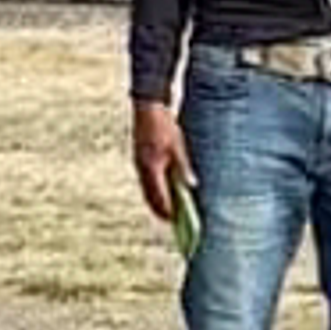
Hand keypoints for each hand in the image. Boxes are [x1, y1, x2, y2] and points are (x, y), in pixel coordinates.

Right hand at [130, 95, 188, 232]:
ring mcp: (139, 164)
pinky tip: (162, 191)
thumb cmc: (164, 126)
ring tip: (168, 211)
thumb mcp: (177, 146)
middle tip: (172, 221)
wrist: (147, 108)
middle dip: (160, 210)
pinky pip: (145, 181)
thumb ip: (183, 167)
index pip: (159, 197)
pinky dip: (153, 191)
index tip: (176, 220)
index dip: (167, 210)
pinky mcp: (139, 160)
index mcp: (152, 168)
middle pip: (150, 197)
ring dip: (156, 202)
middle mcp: (142, 169)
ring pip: (146, 190)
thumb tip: (191, 185)